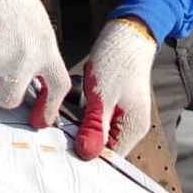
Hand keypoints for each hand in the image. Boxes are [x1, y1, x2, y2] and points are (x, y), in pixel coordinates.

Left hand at [75, 17, 155, 159]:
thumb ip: (95, 127)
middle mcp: (131, 126)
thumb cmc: (117, 61)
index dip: (86, 157)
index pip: (109, 158)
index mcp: (133, 128)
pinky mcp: (114, 106)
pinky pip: (97, 120)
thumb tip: (87, 155)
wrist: (128, 34)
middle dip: (81, 142)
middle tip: (58, 136)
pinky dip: (84, 115)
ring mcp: (123, 116)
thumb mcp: (101, 96)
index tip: (63, 152)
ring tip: (65, 119)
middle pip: (103, 147)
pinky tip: (74, 105)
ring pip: (97, 133)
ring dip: (81, 128)